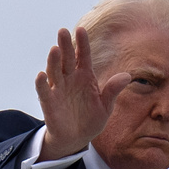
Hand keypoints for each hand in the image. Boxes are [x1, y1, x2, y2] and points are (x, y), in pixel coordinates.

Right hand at [34, 27, 130, 160]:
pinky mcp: (48, 102)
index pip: (83, 56)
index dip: (82, 44)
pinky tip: (41, 75)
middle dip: (65, 46)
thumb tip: (127, 76)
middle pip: (67, 59)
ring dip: (54, 61)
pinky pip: (44, 91)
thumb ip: (112, 91)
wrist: (77, 139)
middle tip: (63, 31)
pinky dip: (42, 83)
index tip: (82, 30)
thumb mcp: (105, 106)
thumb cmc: (92, 120)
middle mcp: (70, 78)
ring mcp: (58, 89)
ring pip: (55, 71)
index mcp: (85, 76)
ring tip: (55, 50)